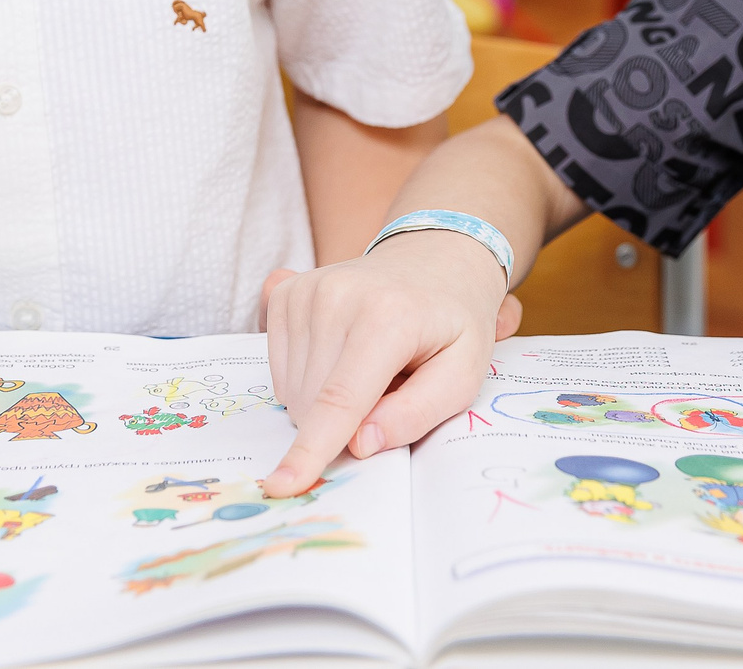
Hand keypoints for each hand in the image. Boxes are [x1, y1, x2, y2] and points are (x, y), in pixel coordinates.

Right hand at [259, 233, 519, 495]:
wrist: (435, 257)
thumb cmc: (453, 323)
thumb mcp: (463, 374)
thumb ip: (417, 413)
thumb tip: (360, 443)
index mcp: (388, 317)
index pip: (340, 398)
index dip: (312, 448)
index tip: (283, 485)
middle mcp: (338, 297)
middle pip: (312, 403)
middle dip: (343, 423)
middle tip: (388, 387)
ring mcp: (307, 291)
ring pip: (292, 391)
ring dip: (325, 400)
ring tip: (369, 366)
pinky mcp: (286, 293)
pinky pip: (279, 370)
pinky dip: (308, 379)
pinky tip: (343, 352)